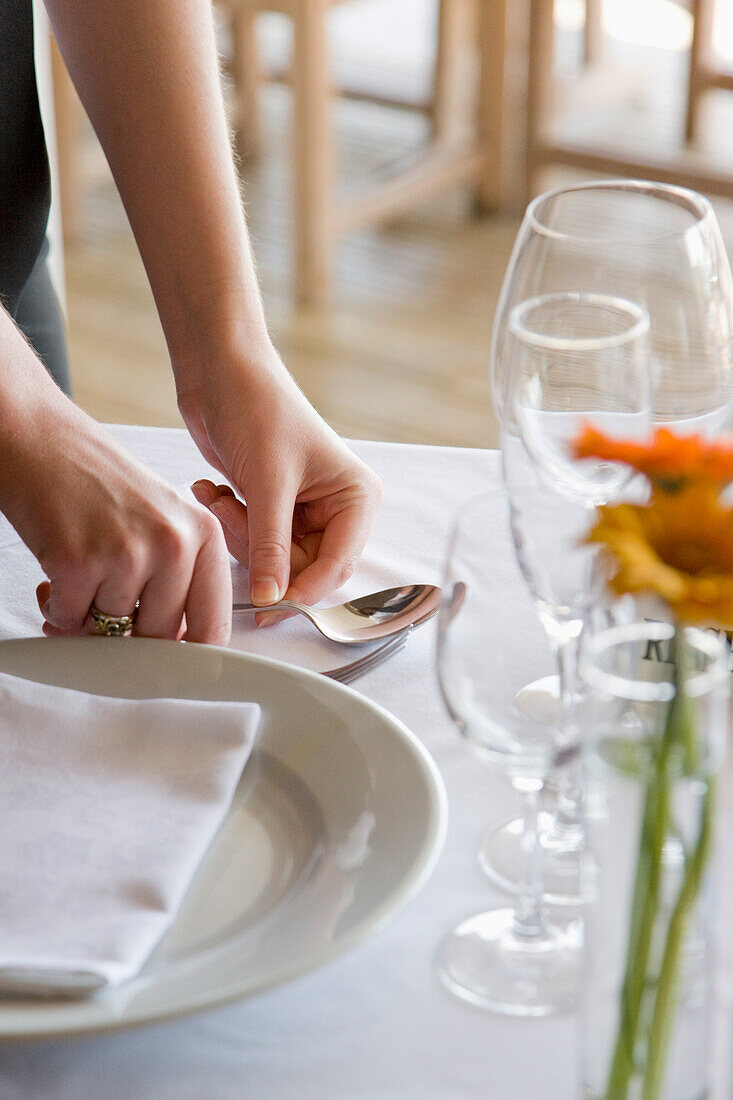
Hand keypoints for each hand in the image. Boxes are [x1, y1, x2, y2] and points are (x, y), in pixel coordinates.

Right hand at [3, 395, 231, 642]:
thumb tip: (178, 646)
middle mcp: (174, 543)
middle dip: (128, 633)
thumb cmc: (97, 479)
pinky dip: (57, 608)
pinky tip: (55, 575)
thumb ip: (178, 576)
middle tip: (103, 606)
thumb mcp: (162, 518)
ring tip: (77, 574)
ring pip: (111, 628)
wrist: (38, 437)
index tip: (172, 669)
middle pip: (160, 637)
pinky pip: (70, 619)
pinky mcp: (79, 562)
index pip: (212, 625)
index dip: (188, 656)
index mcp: (204, 533)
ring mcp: (128, 553)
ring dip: (87, 615)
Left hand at [179, 351, 380, 606]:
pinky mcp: (271, 509)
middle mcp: (336, 508)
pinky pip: (253, 543)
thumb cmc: (257, 407)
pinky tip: (214, 490)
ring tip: (221, 497)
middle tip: (234, 518)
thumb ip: (271, 546)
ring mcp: (302, 511)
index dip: (303, 589)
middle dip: (263, 554)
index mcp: (356, 497)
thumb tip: (271, 600)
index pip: (338, 566)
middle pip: (305, 570)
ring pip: (274, 561)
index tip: (267, 604)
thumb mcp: (267, 481)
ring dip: (239, 535)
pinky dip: (229, 523)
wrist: (218, 370)